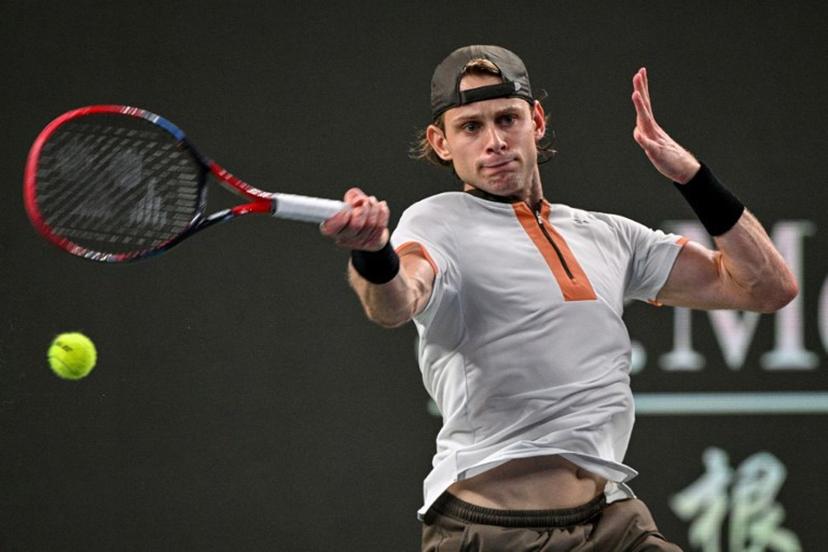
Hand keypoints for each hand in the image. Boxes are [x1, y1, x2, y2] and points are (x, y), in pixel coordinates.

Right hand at [320, 187, 389, 250]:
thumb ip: (352, 196)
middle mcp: (344, 238)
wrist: (367, 228)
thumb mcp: (349, 201)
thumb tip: (359, 200)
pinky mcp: (373, 243)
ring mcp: (359, 243)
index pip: (332, 228)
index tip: (347, 211)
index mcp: (331, 228)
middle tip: (365, 201)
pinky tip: (381, 206)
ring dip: (374, 208)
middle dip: (363, 210)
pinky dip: (383, 213)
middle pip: (356, 226)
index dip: (340, 219)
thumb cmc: (354, 213)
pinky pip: (380, 227)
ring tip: (372, 201)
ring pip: (371, 224)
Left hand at [632, 67, 700, 183]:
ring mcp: (655, 139)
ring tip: (635, 94)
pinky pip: (648, 145)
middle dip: (641, 90)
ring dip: (640, 108)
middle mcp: (652, 129)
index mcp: (651, 126)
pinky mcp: (656, 152)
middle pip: (645, 107)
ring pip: (646, 121)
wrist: (682, 168)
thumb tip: (637, 131)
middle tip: (638, 74)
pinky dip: (643, 139)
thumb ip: (644, 137)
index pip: (645, 104)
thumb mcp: (651, 146)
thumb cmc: (666, 155)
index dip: (642, 88)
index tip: (640, 72)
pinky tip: (638, 133)